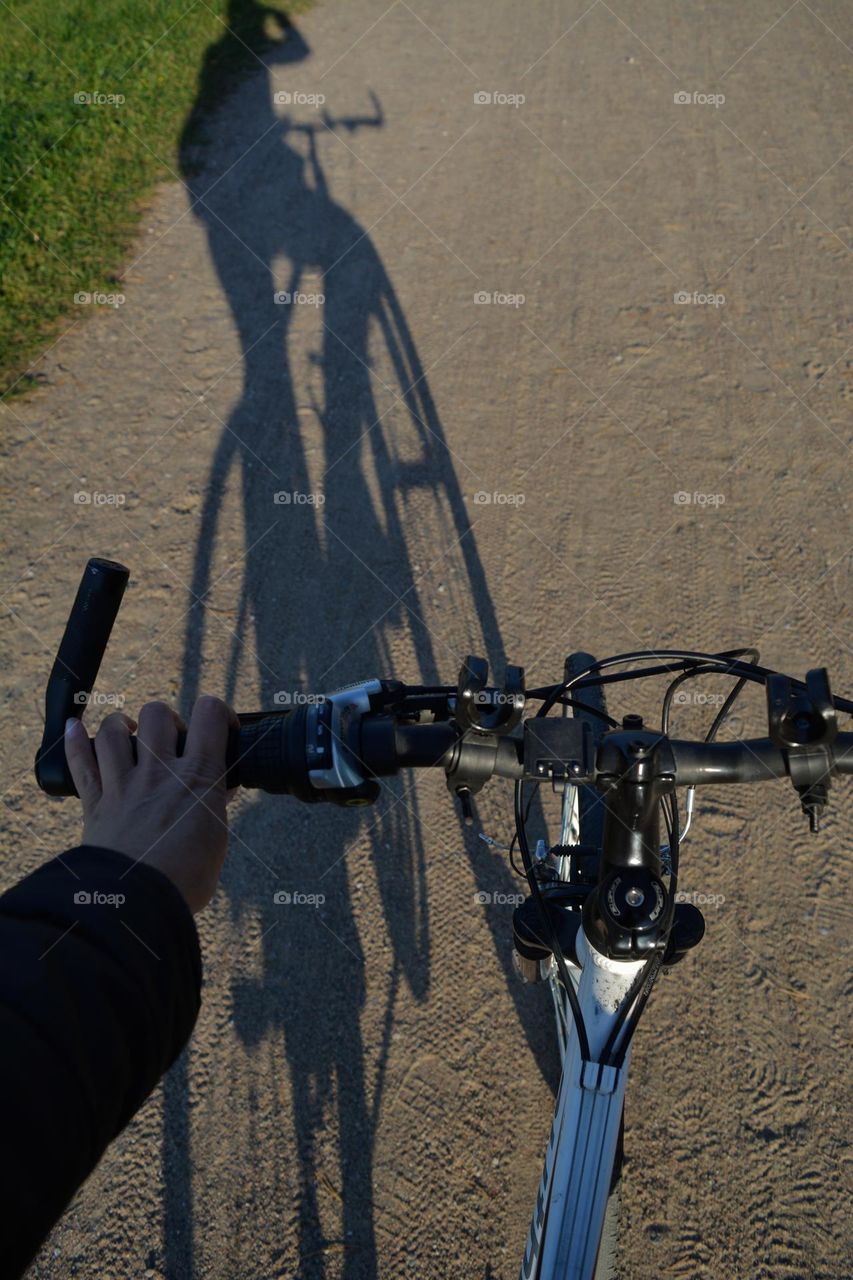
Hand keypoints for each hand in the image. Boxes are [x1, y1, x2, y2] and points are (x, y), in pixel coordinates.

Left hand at [65, 696, 236, 913]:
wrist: (137, 904)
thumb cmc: (185, 879)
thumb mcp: (217, 839)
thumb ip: (214, 807)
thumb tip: (218, 790)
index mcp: (198, 777)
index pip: (210, 715)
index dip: (218, 713)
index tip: (219, 727)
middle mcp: (159, 772)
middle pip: (157, 713)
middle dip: (166, 720)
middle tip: (171, 742)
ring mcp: (123, 784)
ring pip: (112, 730)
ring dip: (120, 726)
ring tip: (128, 735)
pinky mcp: (95, 804)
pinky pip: (79, 762)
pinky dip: (73, 740)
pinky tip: (73, 727)